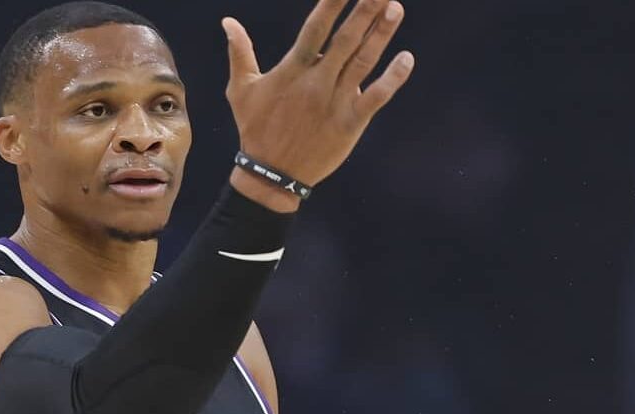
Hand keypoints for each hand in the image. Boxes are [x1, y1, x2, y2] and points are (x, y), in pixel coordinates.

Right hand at [221, 0, 415, 187]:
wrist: (271, 175)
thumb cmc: (255, 129)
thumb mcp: (241, 90)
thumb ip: (239, 53)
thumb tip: (228, 22)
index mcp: (293, 69)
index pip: (316, 28)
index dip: (332, 4)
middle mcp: (316, 82)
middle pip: (345, 39)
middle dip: (365, 11)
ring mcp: (335, 102)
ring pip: (363, 62)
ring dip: (381, 35)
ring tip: (395, 8)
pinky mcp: (350, 123)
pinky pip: (376, 97)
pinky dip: (393, 78)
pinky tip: (406, 58)